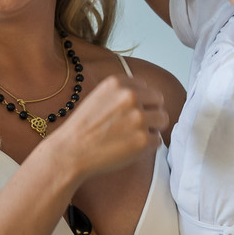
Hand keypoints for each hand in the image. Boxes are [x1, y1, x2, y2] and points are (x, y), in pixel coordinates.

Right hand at [45, 74, 166, 180]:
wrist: (70, 152)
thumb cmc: (83, 128)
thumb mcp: (99, 96)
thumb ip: (122, 92)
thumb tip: (148, 97)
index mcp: (118, 83)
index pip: (146, 87)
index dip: (142, 101)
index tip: (131, 113)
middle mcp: (130, 96)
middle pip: (159, 101)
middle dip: (151, 112)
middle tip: (136, 126)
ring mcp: (138, 118)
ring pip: (163, 119)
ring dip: (152, 128)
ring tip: (134, 136)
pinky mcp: (143, 140)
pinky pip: (158, 140)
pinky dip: (148, 146)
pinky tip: (130, 148)